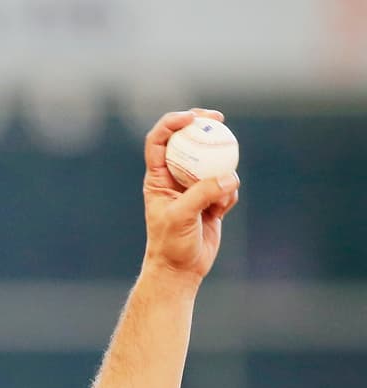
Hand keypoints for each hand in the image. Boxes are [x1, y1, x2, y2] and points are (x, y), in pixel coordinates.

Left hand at [142, 109, 240, 279]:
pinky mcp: (211, 199)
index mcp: (157, 178)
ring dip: (221, 174)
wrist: (181, 269)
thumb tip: (229, 177)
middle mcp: (174, 178)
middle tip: (218, 118)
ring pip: (213, 164)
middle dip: (201, 125)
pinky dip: (228, 195)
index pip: (158, 141)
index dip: (171, 123)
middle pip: (187, 142)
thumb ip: (203, 193)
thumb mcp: (182, 216)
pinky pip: (226, 186)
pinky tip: (220, 212)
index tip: (190, 118)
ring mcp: (194, 187)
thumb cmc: (170, 244)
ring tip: (216, 201)